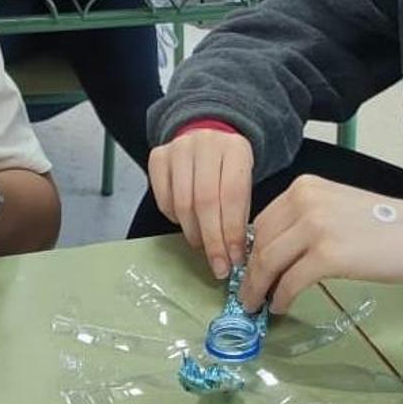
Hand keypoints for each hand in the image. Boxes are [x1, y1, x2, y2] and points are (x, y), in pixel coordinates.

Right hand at [148, 130, 253, 279]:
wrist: (207, 137)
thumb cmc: (228, 169)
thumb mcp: (244, 182)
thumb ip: (240, 212)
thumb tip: (234, 254)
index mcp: (236, 148)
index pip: (232, 195)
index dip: (232, 231)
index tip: (234, 259)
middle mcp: (206, 143)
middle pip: (205, 201)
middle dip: (212, 240)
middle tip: (218, 265)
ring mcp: (179, 147)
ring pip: (182, 203)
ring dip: (193, 233)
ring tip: (202, 245)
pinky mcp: (158, 156)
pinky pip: (163, 199)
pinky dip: (174, 218)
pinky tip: (186, 222)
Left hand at [241, 176, 402, 313]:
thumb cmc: (389, 225)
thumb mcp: (336, 209)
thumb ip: (305, 222)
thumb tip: (273, 252)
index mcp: (303, 187)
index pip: (262, 221)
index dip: (251, 250)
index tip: (247, 271)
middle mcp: (304, 200)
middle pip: (260, 242)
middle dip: (251, 272)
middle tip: (248, 294)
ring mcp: (315, 226)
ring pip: (268, 262)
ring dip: (259, 288)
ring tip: (257, 304)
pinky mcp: (329, 255)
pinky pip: (290, 281)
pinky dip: (281, 297)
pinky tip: (281, 307)